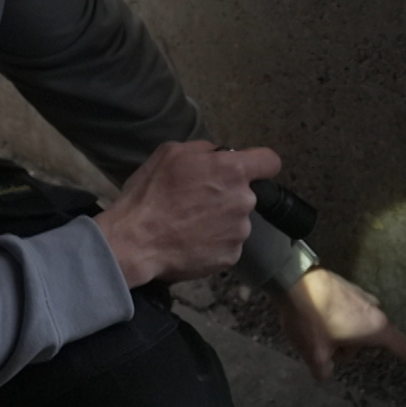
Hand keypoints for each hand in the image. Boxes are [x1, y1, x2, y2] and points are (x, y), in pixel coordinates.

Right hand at [94, 141, 281, 286]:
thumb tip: (217, 155)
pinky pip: (226, 244)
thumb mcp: (170, 153)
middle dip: (226, 195)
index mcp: (233, 170)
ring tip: (188, 225)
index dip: (260, 164)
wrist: (136, 241)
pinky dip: (213, 243)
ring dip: (219, 221)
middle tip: (196, 202)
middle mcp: (244, 200)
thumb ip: (203, 150)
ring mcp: (239, 232)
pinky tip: (190, 242)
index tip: (250, 170)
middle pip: (245, 194)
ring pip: (235, 221)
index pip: (270, 161)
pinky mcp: (231, 256)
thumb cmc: (150, 194)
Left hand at [277, 268, 405, 381]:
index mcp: (374, 328)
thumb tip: (325, 373)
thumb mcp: (315, 354)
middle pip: (371, 339)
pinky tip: (317, 318)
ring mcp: (362, 295)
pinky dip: (338, 319)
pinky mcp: (348, 287)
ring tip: (318, 333)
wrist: (293, 280)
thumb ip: (324, 370)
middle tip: (327, 349)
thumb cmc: (310, 319)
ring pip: (358, 325)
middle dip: (351, 349)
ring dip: (343, 334)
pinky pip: (350, 311)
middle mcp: (374, 310)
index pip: (400, 347)